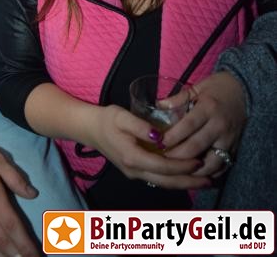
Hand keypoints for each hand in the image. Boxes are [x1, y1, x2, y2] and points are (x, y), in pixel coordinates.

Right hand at [89, 105, 208, 190]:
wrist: (90, 129)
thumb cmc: (107, 119)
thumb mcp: (121, 116)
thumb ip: (140, 126)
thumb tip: (160, 136)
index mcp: (133, 157)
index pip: (163, 166)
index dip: (182, 165)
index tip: (199, 160)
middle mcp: (135, 170)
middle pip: (167, 182)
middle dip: (190, 181)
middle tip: (211, 180)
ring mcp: (135, 173)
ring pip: (164, 184)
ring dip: (184, 184)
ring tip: (205, 181)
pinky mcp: (136, 171)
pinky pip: (159, 179)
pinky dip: (175, 180)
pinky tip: (186, 176)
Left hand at [163, 71, 246, 176]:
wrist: (245, 92)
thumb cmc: (218, 88)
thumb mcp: (198, 87)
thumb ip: (178, 98)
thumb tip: (157, 106)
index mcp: (208, 108)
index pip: (188, 126)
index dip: (172, 137)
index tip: (158, 143)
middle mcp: (219, 126)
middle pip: (196, 147)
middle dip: (177, 157)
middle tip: (161, 160)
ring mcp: (229, 140)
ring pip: (210, 163)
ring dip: (193, 170)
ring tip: (176, 171)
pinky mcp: (235, 150)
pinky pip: (222, 168)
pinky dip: (209, 174)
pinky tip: (195, 175)